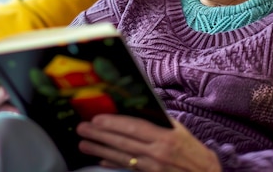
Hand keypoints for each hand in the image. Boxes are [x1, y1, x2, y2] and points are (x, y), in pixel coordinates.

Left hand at [76, 115, 220, 171]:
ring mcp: (152, 167)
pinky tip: (99, 158)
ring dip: (100, 149)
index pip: (135, 128)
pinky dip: (111, 163)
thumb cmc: (190, 148)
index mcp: (166, 137)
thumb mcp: (178, 130)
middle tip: (82, 128)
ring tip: (83, 143)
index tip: (97, 118)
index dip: (114, 123)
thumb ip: (158, 119)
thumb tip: (135, 106)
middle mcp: (157, 153)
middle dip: (100, 135)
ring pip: (121, 157)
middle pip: (123, 142)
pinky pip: (126, 168)